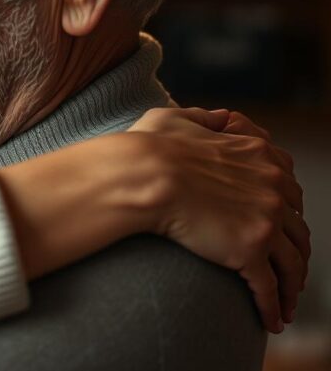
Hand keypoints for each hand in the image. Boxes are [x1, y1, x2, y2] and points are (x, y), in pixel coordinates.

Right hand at [128, 107, 309, 332]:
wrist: (141, 175)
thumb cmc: (149, 146)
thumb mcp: (179, 118)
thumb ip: (205, 119)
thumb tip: (218, 119)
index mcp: (260, 156)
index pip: (289, 189)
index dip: (287, 212)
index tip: (281, 229)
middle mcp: (273, 188)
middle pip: (298, 228)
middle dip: (296, 251)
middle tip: (289, 269)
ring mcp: (265, 221)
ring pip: (293, 262)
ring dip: (293, 285)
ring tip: (287, 302)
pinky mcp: (250, 251)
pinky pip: (269, 287)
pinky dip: (275, 307)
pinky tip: (272, 320)